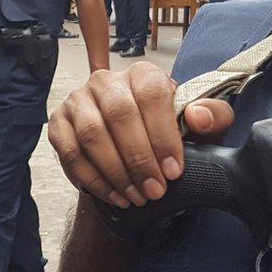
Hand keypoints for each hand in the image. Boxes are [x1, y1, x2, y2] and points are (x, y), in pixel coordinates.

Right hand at [48, 62, 235, 208]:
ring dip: (115, 172)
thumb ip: (212, 117)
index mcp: (142, 74)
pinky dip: (92, 179)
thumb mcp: (197, 127)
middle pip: (119, 115)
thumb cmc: (167, 133)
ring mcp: (78, 100)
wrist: (132, 145)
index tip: (173, 172)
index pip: (151, 96)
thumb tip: (199, 116)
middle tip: (154, 191)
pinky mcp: (59, 123)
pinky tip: (113, 196)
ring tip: (135, 197)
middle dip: (139, 160)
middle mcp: (106, 80)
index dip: (163, 136)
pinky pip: (70, 152)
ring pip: (92, 135)